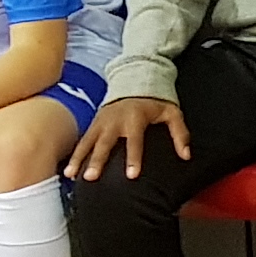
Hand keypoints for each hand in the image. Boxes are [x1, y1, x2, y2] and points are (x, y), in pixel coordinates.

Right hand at [68, 97, 188, 180]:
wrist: (134, 79)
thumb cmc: (155, 100)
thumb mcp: (172, 113)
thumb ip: (180, 134)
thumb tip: (186, 156)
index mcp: (135, 118)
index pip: (135, 141)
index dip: (133, 159)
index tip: (131, 176)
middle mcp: (115, 120)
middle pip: (104, 143)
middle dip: (97, 161)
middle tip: (91, 177)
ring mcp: (101, 121)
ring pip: (87, 142)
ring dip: (78, 159)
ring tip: (70, 175)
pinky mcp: (94, 123)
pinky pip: (83, 140)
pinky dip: (75, 154)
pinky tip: (69, 170)